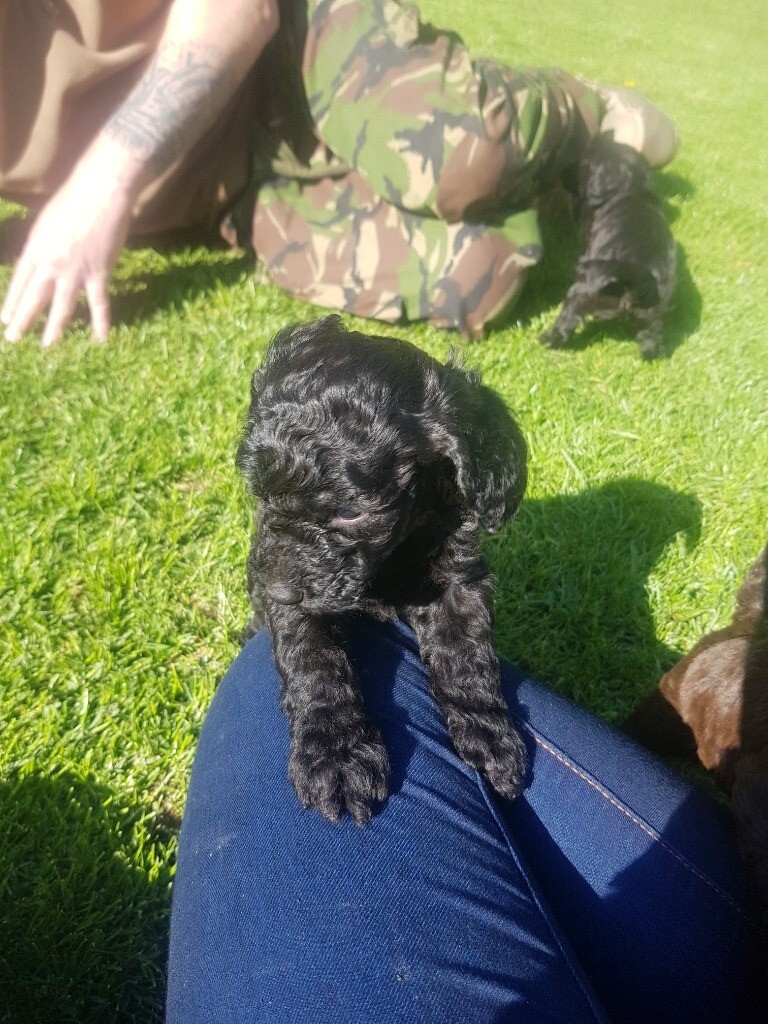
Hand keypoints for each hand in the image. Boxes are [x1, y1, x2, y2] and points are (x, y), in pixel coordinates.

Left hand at [1, 158, 133, 346]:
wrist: (100, 192)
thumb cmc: (73, 199)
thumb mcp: (46, 221)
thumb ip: (42, 244)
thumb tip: (41, 260)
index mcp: (35, 248)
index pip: (19, 282)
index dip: (12, 302)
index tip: (5, 318)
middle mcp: (50, 263)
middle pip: (34, 298)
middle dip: (22, 320)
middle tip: (14, 338)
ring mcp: (74, 271)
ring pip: (61, 306)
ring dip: (54, 328)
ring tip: (47, 344)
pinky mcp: (98, 273)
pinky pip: (99, 303)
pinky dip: (100, 322)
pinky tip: (100, 339)